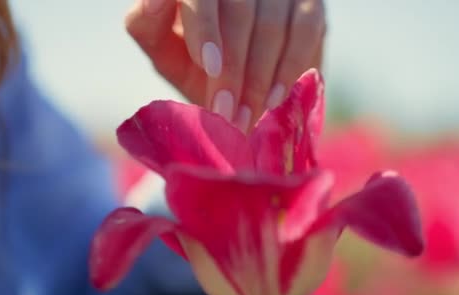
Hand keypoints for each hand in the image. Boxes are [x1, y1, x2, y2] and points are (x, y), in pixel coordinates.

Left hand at [126, 0, 325, 131]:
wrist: (237, 79)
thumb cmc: (193, 57)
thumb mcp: (162, 45)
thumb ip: (148, 23)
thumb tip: (152, 2)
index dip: (205, 25)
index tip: (210, 67)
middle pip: (240, 12)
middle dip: (233, 69)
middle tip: (227, 112)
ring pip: (272, 25)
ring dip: (259, 79)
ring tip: (246, 118)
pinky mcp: (310, 4)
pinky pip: (306, 32)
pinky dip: (289, 70)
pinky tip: (275, 100)